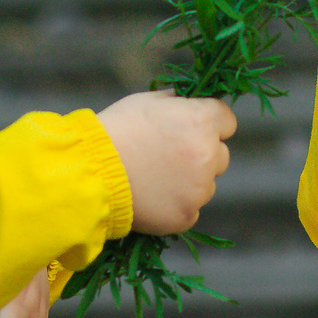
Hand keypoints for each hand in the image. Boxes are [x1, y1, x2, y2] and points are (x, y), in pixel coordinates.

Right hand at [97, 91, 235, 234]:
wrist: (90, 172)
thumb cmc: (117, 130)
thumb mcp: (149, 101)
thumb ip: (181, 104)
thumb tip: (195, 106)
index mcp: (202, 122)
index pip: (227, 121)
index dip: (209, 123)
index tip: (190, 129)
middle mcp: (208, 155)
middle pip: (220, 155)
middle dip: (201, 154)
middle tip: (168, 155)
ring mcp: (199, 190)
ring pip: (206, 184)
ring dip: (189, 181)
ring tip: (153, 177)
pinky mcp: (186, 216)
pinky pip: (190, 208)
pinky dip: (176, 204)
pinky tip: (151, 196)